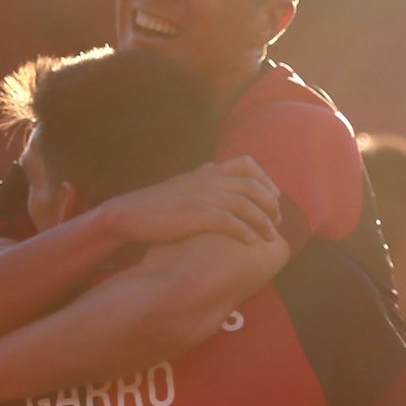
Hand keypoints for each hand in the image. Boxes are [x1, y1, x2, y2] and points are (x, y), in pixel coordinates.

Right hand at [107, 158, 280, 246]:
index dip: (266, 179)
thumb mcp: (182, 186)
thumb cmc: (155, 205)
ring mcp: (202, 197)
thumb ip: (202, 184)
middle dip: (270, 204)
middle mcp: (208, 180)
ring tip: (270, 236)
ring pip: (245, 204)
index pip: (246, 164)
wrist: (128, 213)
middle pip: (252, 186)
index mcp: (206, 172)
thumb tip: (218, 188)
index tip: (274, 196)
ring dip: (262, 221)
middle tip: (277, 221)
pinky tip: (250, 242)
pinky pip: (229, 221)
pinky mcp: (195, 215)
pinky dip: (243, 231)